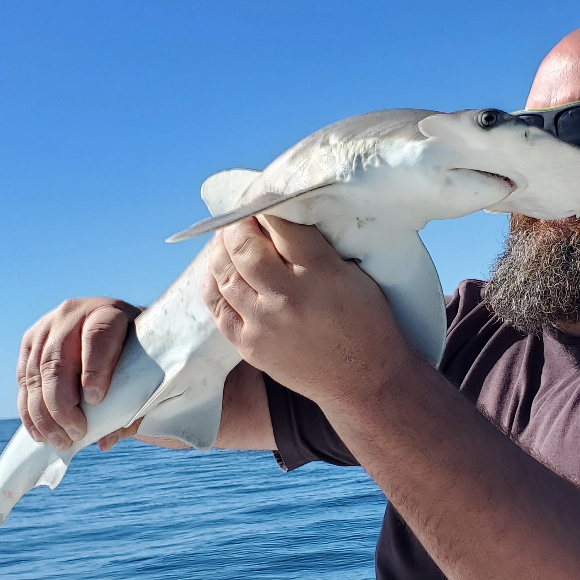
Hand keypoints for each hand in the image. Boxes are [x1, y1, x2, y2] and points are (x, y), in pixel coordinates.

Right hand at [17, 297, 140, 447]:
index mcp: (107, 313)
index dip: (95, 369)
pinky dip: (29, 411)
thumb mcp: (143, 369)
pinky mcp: (28, 344)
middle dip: (62, 405)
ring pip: (35, 374)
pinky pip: (23, 381)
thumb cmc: (134, 353)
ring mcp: (44, 328)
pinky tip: (40, 433)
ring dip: (44, 415)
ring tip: (60, 441)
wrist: (115, 327)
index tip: (97, 399)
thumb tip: (104, 441)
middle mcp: (70, 315)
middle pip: (57, 361)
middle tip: (77, 433)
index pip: (98, 336)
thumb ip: (132, 404)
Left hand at [201, 216, 409, 411]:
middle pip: (243, 246)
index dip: (265, 204)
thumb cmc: (366, 322)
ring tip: (229, 239)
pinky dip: (213, 282)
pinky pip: (217, 305)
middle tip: (242, 216)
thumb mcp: (354, 274)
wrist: (364, 381)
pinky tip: (220, 270)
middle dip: (238, 224)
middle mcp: (286, 297)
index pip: (279, 223)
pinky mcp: (248, 345)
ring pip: (224, 273)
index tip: (262, 198)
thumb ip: (318, 247)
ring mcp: (262, 324)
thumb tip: (280, 219)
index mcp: (319, 273)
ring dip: (222, 249)